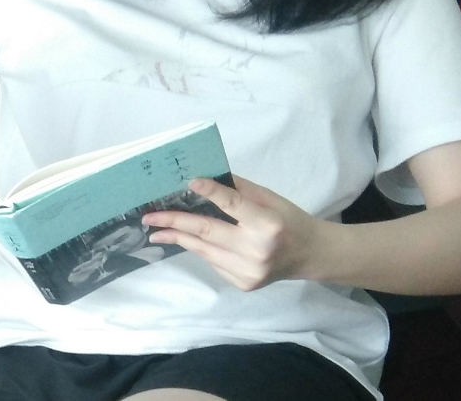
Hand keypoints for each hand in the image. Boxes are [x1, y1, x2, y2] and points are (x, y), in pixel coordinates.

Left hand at [143, 175, 324, 290]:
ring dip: (179, 238)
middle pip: (208, 232)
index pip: (233, 205)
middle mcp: (257, 250)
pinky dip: (202, 249)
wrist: (311, 255)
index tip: (189, 182)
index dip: (210, 192)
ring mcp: (250, 271)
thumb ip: (238, 190)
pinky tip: (193, 241)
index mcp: (267, 224)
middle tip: (149, 218)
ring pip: (205, 250)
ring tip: (157, 231)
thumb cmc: (288, 220)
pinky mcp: (244, 284)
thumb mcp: (269, 199)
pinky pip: (213, 262)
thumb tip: (203, 177)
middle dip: (174, 223)